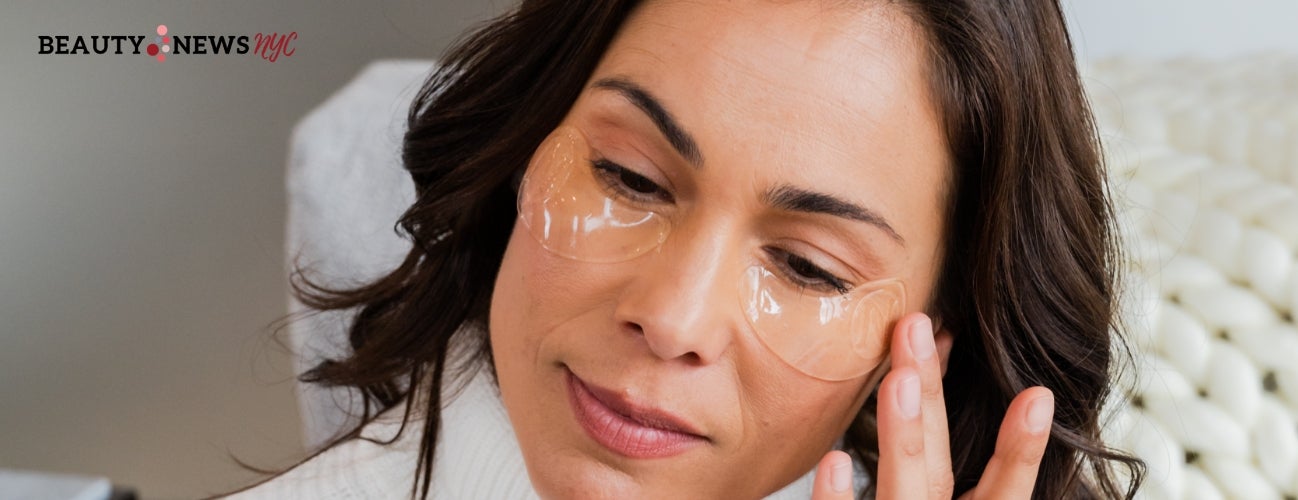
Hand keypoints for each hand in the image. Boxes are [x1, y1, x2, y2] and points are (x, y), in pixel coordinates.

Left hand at [811, 313, 1054, 498]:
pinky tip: (834, 460)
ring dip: (902, 437)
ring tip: (898, 380)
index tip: (1037, 395)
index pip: (1002, 490)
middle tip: (920, 329)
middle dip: (934, 404)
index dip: (1022, 451)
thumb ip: (936, 448)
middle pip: (939, 473)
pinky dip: (837, 499)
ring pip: (902, 492)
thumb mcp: (936, 493)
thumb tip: (934, 345)